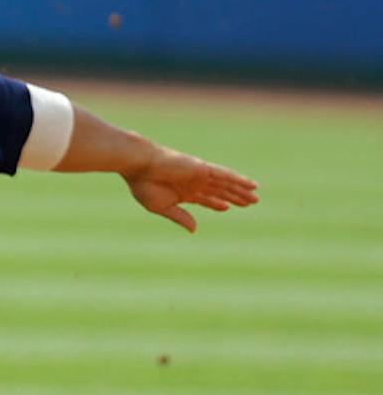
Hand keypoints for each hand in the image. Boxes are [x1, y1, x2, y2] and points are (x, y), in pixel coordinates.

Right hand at [122, 148, 258, 231]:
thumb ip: (179, 217)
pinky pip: (226, 175)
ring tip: (255, 196)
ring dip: (241, 190)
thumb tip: (195, 229)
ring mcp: (200, 175)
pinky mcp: (204, 169)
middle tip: (250, 203)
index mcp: (182, 192)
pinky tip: (250, 185)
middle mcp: (193, 182)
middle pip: (219, 191)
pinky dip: (239, 180)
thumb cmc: (144, 185)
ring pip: (226, 184)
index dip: (216, 203)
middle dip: (234, 197)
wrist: (140, 165)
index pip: (204, 198)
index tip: (227, 207)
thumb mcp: (161, 207)